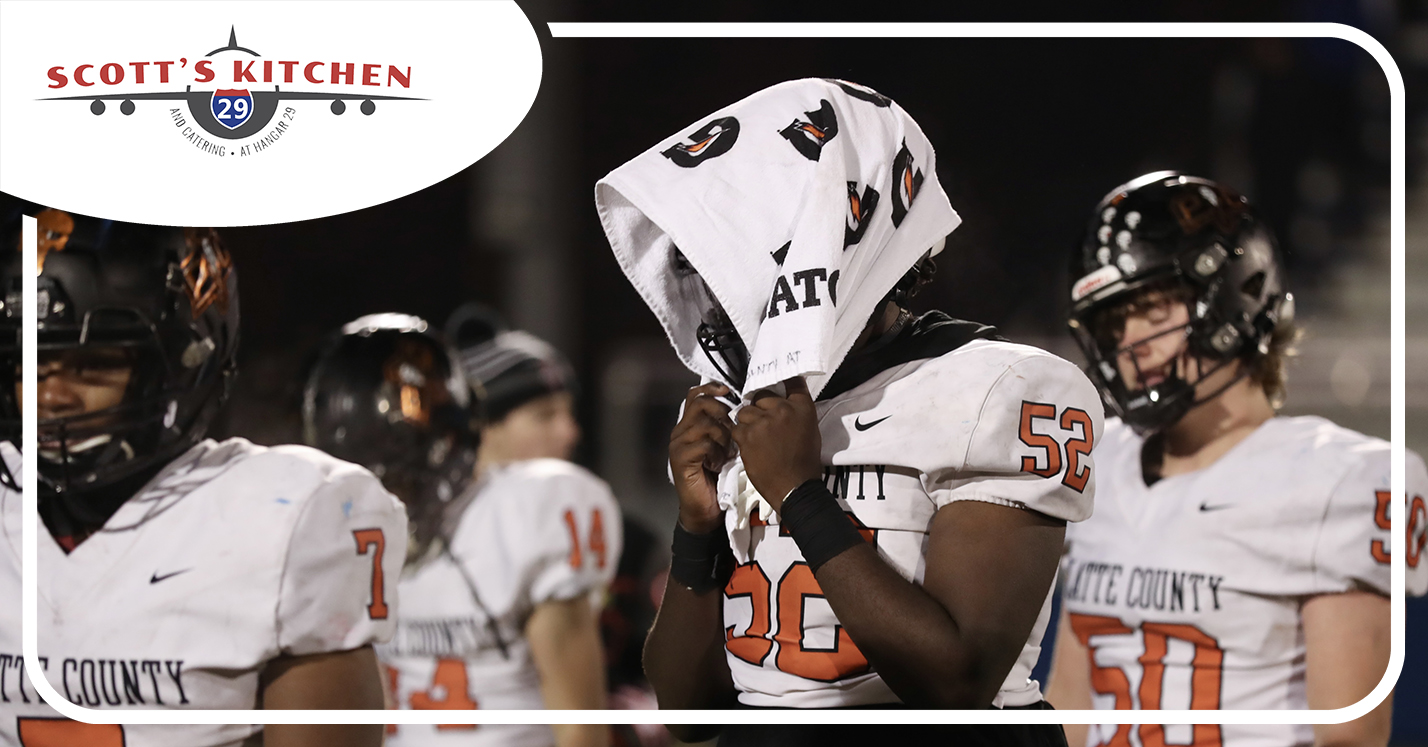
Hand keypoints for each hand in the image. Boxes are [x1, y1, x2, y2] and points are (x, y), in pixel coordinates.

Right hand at [669, 383, 733, 533]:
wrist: (705, 510)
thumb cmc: (717, 477)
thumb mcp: (723, 446)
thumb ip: (725, 427)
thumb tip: (742, 407)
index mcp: (689, 425)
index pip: (695, 395)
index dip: (712, 388)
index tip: (729, 391)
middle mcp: (680, 431)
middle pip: (700, 404)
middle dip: (721, 411)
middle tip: (732, 428)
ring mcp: (678, 445)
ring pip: (704, 423)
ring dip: (722, 436)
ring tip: (726, 452)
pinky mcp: (681, 459)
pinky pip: (703, 444)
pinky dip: (716, 452)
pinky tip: (719, 464)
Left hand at [731, 377, 822, 510]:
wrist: (795, 487)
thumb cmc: (805, 460)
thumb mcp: (809, 428)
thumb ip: (796, 410)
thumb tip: (782, 398)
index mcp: (801, 407)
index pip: (792, 381)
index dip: (780, 378)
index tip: (773, 380)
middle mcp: (782, 409)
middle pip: (760, 395)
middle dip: (759, 408)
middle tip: (762, 424)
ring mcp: (763, 422)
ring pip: (745, 411)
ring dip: (747, 422)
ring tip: (756, 437)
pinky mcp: (747, 436)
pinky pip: (736, 428)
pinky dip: (741, 436)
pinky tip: (750, 447)